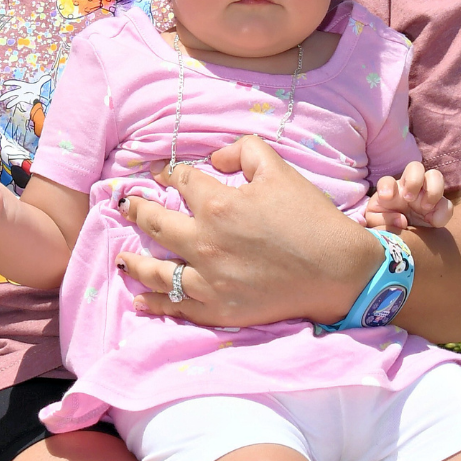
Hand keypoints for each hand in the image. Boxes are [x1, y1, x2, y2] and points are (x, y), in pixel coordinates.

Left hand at [112, 133, 383, 327]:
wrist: (339, 271)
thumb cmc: (310, 217)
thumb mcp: (279, 169)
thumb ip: (242, 151)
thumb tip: (215, 159)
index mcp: (217, 204)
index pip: (181, 182)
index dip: (170, 174)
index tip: (164, 174)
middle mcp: (203, 242)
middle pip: (157, 223)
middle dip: (139, 210)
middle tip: (127, 206)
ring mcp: (208, 280)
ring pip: (158, 270)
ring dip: (136, 260)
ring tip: (122, 257)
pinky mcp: (218, 309)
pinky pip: (176, 307)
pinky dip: (154, 304)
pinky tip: (138, 300)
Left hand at [363, 161, 454, 232]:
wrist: (402, 238)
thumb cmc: (386, 224)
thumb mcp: (377, 224)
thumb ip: (382, 221)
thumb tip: (402, 220)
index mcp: (391, 191)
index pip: (387, 181)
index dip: (387, 186)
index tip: (386, 197)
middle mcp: (409, 188)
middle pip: (416, 167)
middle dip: (414, 180)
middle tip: (409, 198)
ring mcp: (426, 195)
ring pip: (436, 176)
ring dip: (432, 190)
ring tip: (424, 207)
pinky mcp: (439, 208)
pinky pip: (447, 204)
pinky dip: (442, 213)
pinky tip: (432, 223)